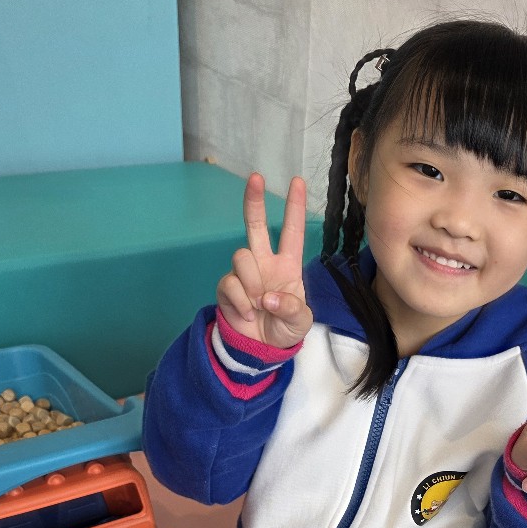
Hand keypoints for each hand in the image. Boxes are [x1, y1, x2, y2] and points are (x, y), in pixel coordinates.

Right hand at [216, 173, 312, 348]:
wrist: (261, 349)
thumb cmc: (285, 329)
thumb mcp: (300, 322)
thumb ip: (291, 308)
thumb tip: (268, 297)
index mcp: (287, 265)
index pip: (292, 232)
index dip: (294, 208)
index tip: (297, 181)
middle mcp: (264, 262)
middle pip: (255, 225)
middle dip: (254, 201)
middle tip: (256, 178)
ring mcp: (244, 274)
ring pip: (241, 257)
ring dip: (252, 282)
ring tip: (260, 305)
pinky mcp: (227, 287)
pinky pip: (230, 283)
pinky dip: (241, 301)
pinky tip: (248, 313)